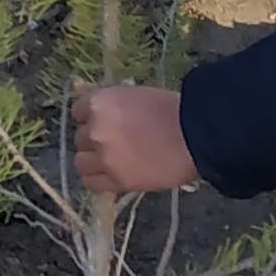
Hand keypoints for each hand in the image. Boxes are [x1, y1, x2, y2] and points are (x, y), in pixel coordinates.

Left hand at [70, 83, 199, 197]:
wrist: (197, 137)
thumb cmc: (172, 110)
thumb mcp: (135, 96)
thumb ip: (109, 101)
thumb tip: (84, 92)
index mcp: (100, 103)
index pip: (78, 111)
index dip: (91, 117)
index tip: (104, 122)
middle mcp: (96, 129)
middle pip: (80, 137)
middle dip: (94, 139)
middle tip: (114, 142)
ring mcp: (104, 157)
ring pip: (81, 161)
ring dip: (93, 160)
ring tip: (111, 160)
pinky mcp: (116, 180)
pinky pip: (91, 183)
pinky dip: (97, 179)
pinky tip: (111, 175)